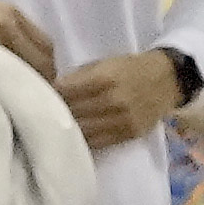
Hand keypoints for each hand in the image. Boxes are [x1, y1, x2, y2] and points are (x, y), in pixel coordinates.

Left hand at [49, 48, 185, 146]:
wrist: (165, 81)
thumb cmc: (130, 67)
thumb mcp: (105, 62)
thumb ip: (81, 76)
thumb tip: (53, 88)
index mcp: (104, 78)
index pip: (66, 91)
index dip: (50, 93)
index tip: (38, 94)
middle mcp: (113, 101)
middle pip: (73, 112)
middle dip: (55, 112)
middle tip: (41, 113)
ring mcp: (122, 120)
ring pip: (84, 130)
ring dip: (67, 129)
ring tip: (54, 127)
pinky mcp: (128, 135)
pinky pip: (99, 142)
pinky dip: (84, 140)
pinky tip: (73, 138)